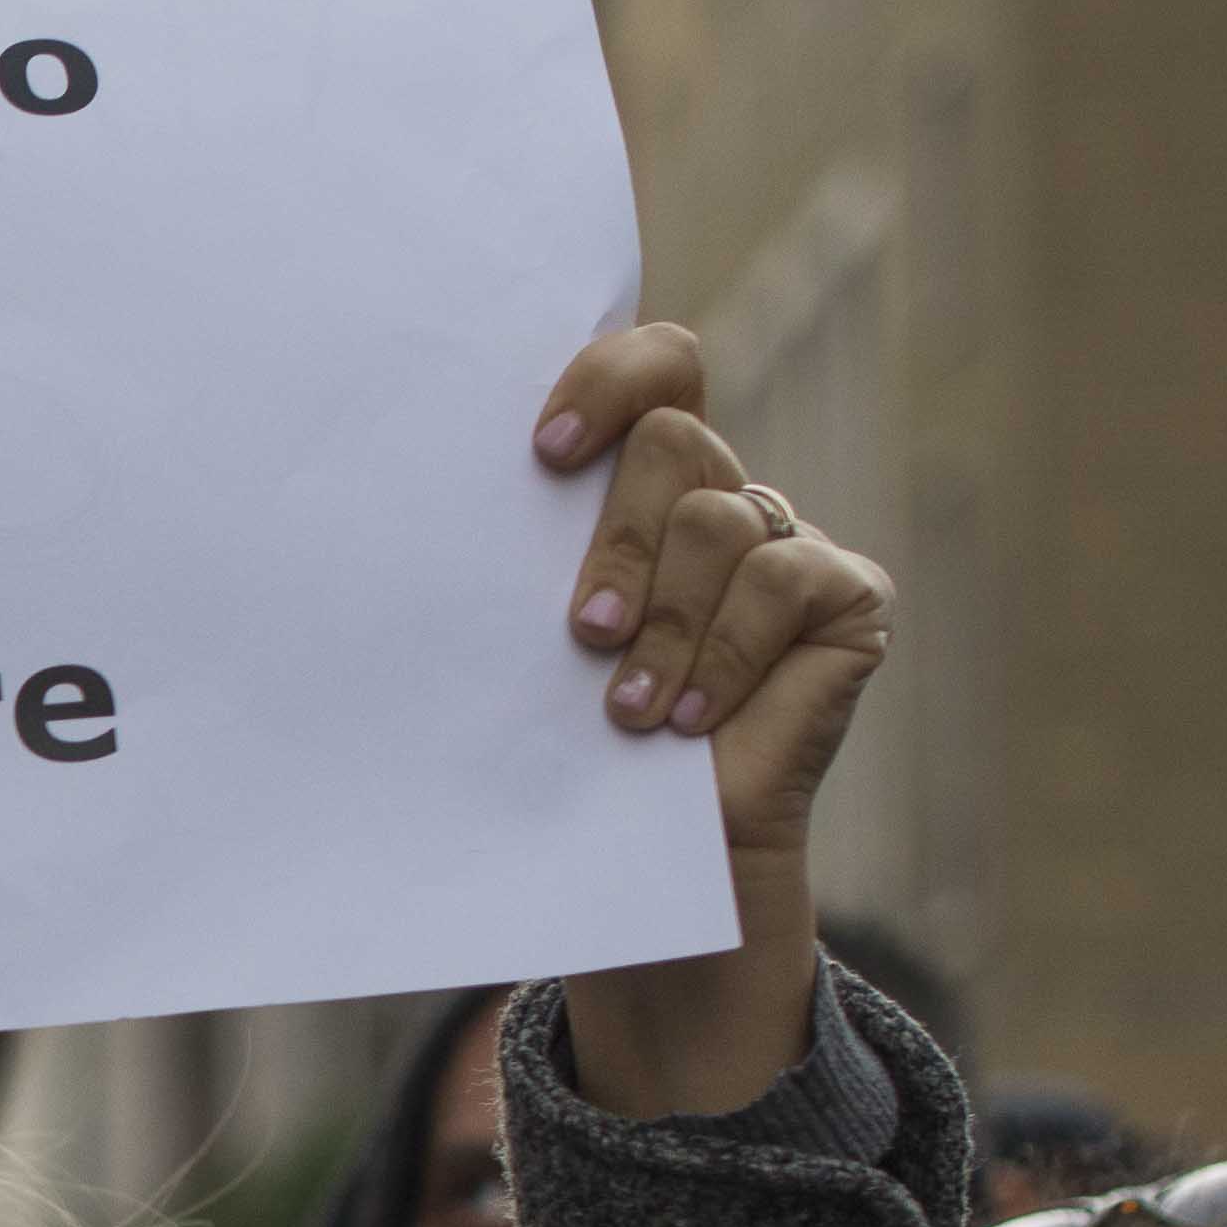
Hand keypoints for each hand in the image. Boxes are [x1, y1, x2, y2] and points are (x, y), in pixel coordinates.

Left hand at [533, 328, 895, 1117]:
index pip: (655, 367)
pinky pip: (785, 581)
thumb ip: (508, 569)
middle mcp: (722, 497)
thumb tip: (380, 514)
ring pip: (719, 518)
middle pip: (676, 439)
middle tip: (581, 631)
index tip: (542, 452)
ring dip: (664, 621)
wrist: (641, 859)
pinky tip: (688, 718)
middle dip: (617, 539)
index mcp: (642, 486)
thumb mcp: (526, 648)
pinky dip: (724, 651)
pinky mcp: (847, 599)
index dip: (608, 380)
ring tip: (626, 708)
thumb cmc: (564, 747)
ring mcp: (792, 542)